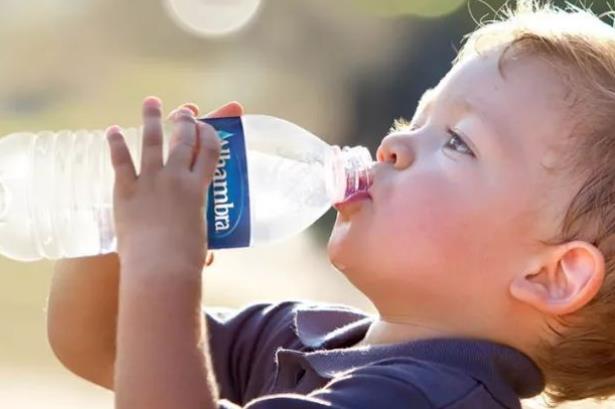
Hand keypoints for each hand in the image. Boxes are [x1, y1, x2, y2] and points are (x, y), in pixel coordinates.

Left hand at [106, 97, 242, 272]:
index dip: (211, 135)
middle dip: (185, 122)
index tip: (208, 126)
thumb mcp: (200, 243)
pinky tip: (114, 130)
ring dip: (152, 119)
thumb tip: (207, 258)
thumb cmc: (185, 261)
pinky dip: (117, 144)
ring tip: (151, 103)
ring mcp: (150, 181)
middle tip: (184, 112)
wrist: (160, 268)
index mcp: (198, 189)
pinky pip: (121, 161)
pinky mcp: (125, 190)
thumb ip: (202, 242)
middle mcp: (176, 178)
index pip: (210, 152)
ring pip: (152, 142)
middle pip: (183, 141)